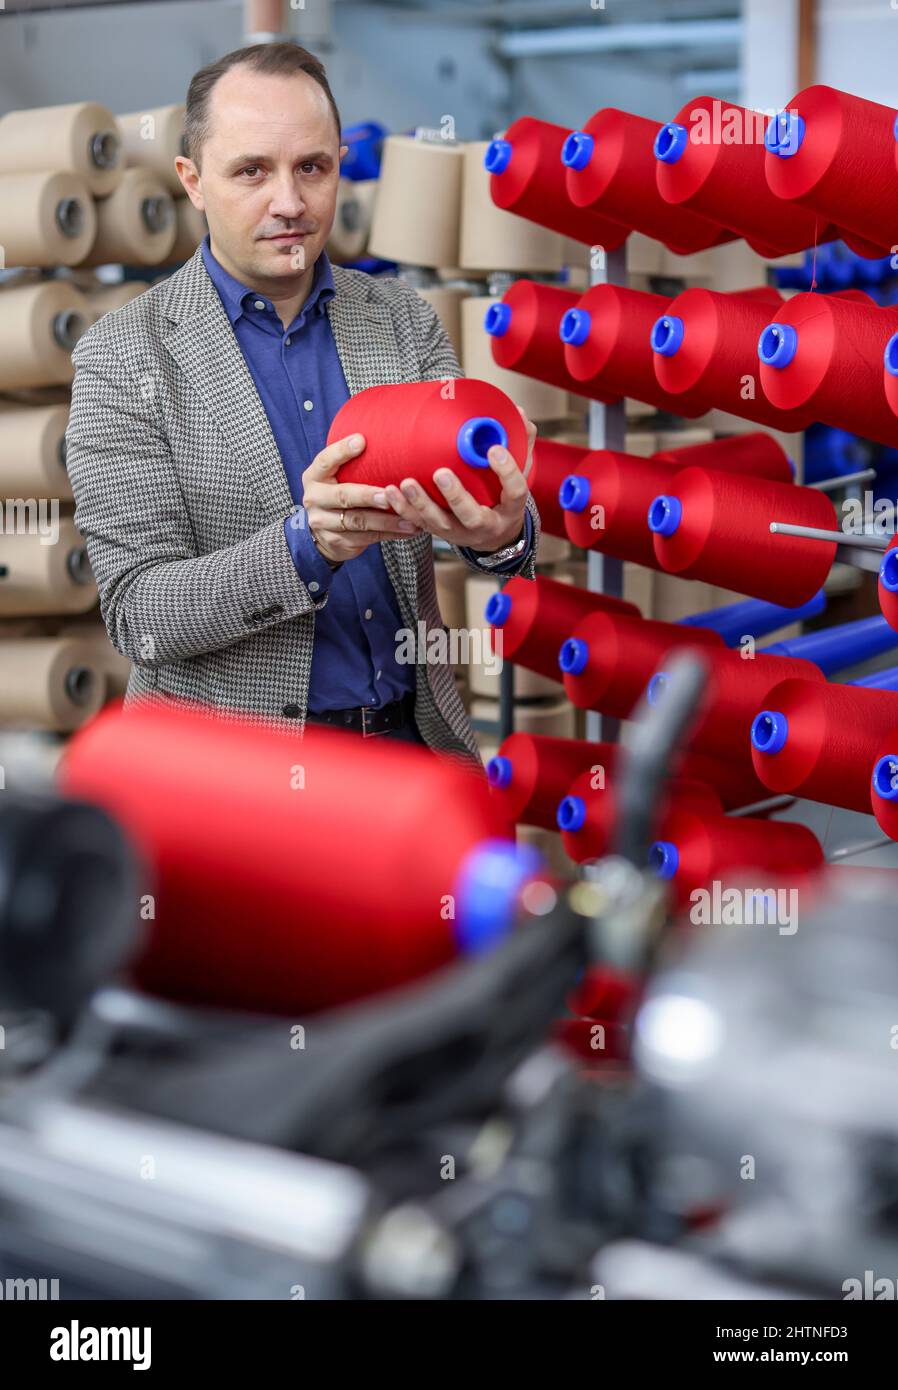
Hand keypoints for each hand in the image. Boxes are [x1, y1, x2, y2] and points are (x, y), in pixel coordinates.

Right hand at [301, 433, 423, 563]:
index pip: (325, 460)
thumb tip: (393, 435)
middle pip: (343, 496)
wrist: (322, 534)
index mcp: (315, 476)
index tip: (361, 440)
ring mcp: (324, 522)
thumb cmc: (339, 493)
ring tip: (411, 518)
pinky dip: (391, 534)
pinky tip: (410, 530)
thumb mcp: (337, 476)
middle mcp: (315, 498)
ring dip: (387, 520)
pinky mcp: (338, 542)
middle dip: (367, 495)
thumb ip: (354, 463)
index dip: (342, 451)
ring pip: (359, 521)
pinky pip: (369, 538)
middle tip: (389, 494)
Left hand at [381, 406, 536, 551]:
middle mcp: (487, 525)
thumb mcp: (521, 471)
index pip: (515, 491)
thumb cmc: (504, 495)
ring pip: (441, 524)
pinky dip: (404, 509)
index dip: (506, 472)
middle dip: (456, 496)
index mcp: (511, 508)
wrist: (495, 535)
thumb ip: (520, 442)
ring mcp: (462, 532)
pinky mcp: (441, 533)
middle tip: (441, 473)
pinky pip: (420, 524)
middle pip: (472, 516)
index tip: (493, 450)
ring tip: (407, 483)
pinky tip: (391, 492)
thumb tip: (517, 412)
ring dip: (421, 504)